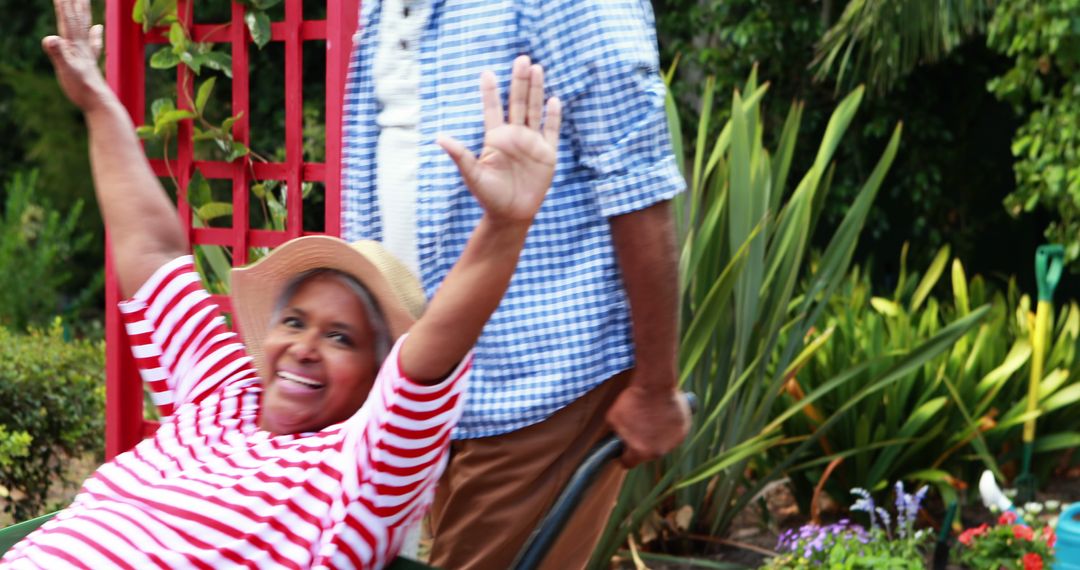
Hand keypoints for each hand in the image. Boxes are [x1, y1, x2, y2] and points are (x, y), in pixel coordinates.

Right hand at [42, 0, 109, 111]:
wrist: (99, 103)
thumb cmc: (82, 89)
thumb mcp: (66, 70)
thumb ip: (58, 54)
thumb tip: (50, 39)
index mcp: (75, 46)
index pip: (67, 21)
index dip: (63, 6)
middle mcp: (82, 46)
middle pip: (77, 19)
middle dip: (74, 3)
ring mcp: (87, 53)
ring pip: (84, 27)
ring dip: (83, 12)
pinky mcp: (89, 61)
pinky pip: (92, 42)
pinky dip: (95, 33)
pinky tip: (98, 28)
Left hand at [438, 55, 561, 223]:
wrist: (511, 215)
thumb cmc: (489, 196)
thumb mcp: (472, 175)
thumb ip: (460, 155)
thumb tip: (439, 138)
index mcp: (495, 138)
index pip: (492, 109)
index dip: (490, 92)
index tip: (487, 72)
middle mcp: (514, 136)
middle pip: (517, 102)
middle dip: (519, 81)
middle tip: (521, 59)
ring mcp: (531, 143)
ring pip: (534, 110)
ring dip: (536, 90)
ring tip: (537, 68)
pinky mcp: (547, 154)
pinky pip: (551, 131)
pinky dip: (553, 116)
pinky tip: (554, 100)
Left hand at [606, 382, 690, 467]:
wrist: (654, 385)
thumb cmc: (632, 401)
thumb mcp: (613, 419)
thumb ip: (616, 434)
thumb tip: (616, 438)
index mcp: (641, 452)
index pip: (629, 463)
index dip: (624, 456)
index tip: (624, 450)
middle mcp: (659, 451)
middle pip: (647, 453)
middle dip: (642, 443)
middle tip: (639, 427)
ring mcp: (674, 441)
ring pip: (663, 443)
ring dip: (658, 436)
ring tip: (652, 419)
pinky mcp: (684, 429)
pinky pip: (675, 433)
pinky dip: (670, 427)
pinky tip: (663, 415)